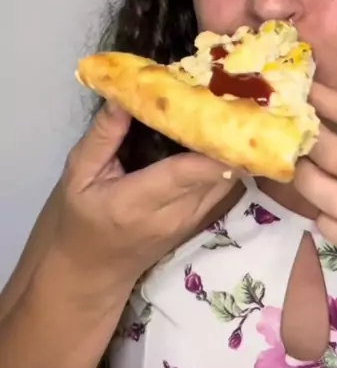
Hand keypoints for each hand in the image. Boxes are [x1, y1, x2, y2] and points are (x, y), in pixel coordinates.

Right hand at [49, 102, 236, 288]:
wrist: (90, 272)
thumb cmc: (80, 219)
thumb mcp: (77, 175)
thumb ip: (103, 135)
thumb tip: (125, 95)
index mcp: (137, 202)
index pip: (188, 172)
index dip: (211, 142)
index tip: (218, 106)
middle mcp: (174, 214)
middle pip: (217, 171)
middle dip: (223, 135)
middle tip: (222, 95)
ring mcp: (192, 219)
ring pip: (228, 178)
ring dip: (227, 146)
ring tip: (221, 109)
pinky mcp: (200, 219)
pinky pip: (223, 184)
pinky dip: (223, 160)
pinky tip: (215, 136)